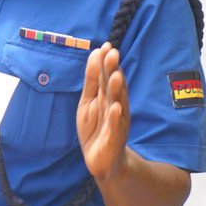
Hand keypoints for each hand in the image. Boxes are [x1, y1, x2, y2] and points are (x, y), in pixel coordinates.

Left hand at [76, 43, 129, 181]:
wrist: (103, 160)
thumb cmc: (96, 128)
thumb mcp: (88, 101)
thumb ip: (92, 80)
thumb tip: (95, 53)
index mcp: (106, 96)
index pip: (105, 76)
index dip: (105, 62)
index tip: (106, 45)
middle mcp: (115, 106)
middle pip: (113, 86)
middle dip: (112, 70)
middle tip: (113, 53)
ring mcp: (116, 122)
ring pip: (117, 103)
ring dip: (117, 90)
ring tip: (116, 76)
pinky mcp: (114, 138)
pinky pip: (115, 127)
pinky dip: (115, 118)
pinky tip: (116, 108)